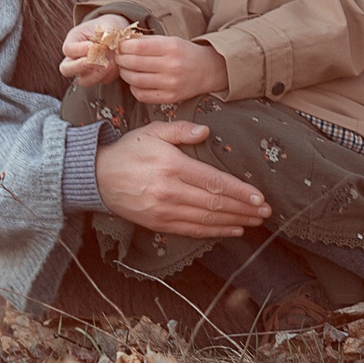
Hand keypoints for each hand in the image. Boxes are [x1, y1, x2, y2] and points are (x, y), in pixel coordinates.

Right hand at [59, 15, 133, 85]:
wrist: (118, 35)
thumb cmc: (109, 27)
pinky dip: (110, 74)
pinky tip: (116, 64)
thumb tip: (106, 41)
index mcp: (74, 40)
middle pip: (66, 69)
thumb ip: (106, 32)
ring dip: (97, 74)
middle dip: (81, 66)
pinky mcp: (98, 77)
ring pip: (84, 81)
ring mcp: (86, 70)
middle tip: (96, 61)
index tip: (92, 45)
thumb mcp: (107, 24)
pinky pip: (102, 81)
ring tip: (109, 63)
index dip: (79, 50)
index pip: (68, 49)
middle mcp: (75, 58)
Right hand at [95, 121, 270, 236]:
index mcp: (172, 167)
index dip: (240, 192)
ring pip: (207, 220)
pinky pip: (192, 230)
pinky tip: (232, 230)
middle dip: (244, 209)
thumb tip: (206, 131)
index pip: (214, 182)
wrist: (97, 178)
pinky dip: (214, 232)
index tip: (259, 197)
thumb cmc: (128, 151)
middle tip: (266, 212)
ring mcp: (164, 211)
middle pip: (215, 204)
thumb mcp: (152, 132)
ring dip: (234, 222)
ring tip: (255, 222)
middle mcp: (170, 191)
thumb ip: (180, 130)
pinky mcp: (159, 223)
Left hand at [115, 35, 228, 106]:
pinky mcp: (169, 97)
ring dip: (124, 74)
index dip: (124, 46)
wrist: (207, 70)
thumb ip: (148, 41)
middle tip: (119, 57)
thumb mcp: (170, 40)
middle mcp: (171, 66)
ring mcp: (170, 84)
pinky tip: (135, 82)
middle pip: (134, 63)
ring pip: (135, 80)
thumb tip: (123, 42)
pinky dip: (133, 88)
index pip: (138, 47)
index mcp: (171, 48)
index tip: (120, 46)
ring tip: (125, 69)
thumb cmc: (185, 53)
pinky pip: (142, 95)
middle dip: (121, 60)